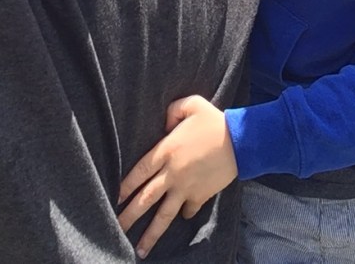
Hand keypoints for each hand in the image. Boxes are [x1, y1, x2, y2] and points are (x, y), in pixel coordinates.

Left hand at [118, 95, 237, 257]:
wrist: (240, 141)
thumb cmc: (214, 121)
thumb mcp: (191, 104)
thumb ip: (172, 110)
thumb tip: (164, 123)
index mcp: (166, 151)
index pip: (139, 172)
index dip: (125, 186)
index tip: (114, 199)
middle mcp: (172, 173)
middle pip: (145, 199)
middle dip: (129, 216)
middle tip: (116, 229)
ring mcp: (186, 188)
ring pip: (164, 214)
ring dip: (151, 233)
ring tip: (139, 250)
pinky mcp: (201, 196)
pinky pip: (188, 210)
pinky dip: (183, 214)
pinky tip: (181, 218)